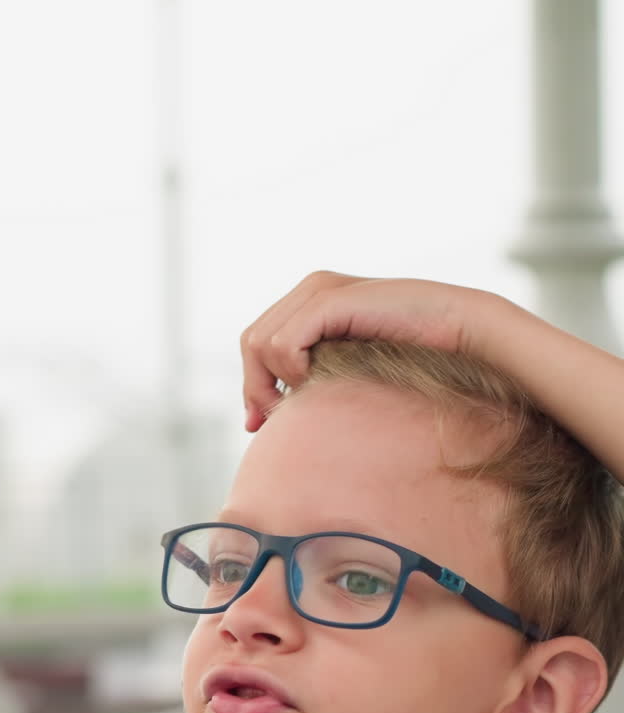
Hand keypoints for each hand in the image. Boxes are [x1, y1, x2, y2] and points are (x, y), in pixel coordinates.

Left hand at [240, 271, 486, 430]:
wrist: (460, 332)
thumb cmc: (417, 357)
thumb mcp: (354, 367)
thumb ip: (319, 374)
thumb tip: (279, 410)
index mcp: (314, 300)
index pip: (257, 340)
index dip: (252, 383)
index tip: (258, 424)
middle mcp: (312, 288)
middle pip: (251, 342)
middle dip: (255, 387)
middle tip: (267, 424)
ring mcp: (319, 290)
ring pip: (261, 344)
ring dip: (278, 381)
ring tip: (311, 398)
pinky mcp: (329, 300)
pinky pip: (283, 345)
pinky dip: (293, 372)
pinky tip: (319, 383)